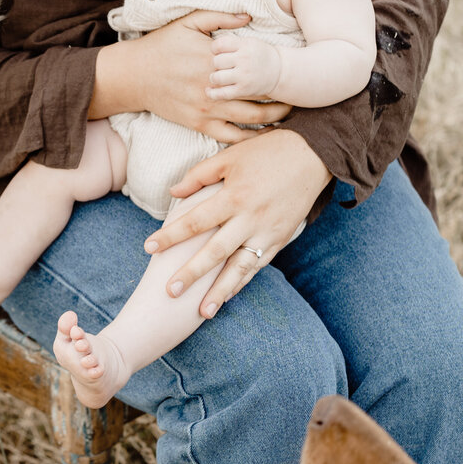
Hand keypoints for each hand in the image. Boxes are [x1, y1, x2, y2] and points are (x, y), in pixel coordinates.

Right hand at [124, 12, 291, 140]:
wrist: (133, 75)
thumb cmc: (161, 46)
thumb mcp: (188, 22)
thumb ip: (219, 18)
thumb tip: (248, 16)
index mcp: (215, 60)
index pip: (255, 68)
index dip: (277, 71)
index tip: (293, 71)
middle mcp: (214, 86)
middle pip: (260, 97)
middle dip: (283, 99)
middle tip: (300, 98)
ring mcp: (207, 108)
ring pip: (250, 119)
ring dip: (273, 120)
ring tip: (289, 118)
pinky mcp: (198, 124)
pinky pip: (229, 137)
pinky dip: (249, 139)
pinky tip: (263, 137)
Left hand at [143, 130, 330, 314]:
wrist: (314, 155)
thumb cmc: (267, 151)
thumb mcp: (230, 156)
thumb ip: (199, 176)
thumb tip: (173, 193)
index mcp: (233, 196)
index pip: (194, 221)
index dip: (170, 235)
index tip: (148, 248)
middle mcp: (250, 218)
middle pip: (215, 252)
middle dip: (191, 274)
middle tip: (169, 292)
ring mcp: (267, 232)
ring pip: (240, 268)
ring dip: (220, 291)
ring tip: (202, 312)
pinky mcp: (280, 239)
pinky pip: (258, 266)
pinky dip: (242, 283)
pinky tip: (227, 296)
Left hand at [210, 34, 282, 101]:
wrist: (279, 71)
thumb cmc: (258, 54)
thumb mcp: (249, 41)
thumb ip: (231, 41)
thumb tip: (211, 45)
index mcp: (245, 45)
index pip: (219, 45)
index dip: (215, 48)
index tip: (218, 52)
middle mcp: (244, 60)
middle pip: (216, 61)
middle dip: (216, 64)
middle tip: (222, 65)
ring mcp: (244, 76)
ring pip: (217, 77)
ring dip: (215, 77)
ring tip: (219, 76)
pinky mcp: (243, 90)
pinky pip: (222, 94)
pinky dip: (212, 93)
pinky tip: (209, 90)